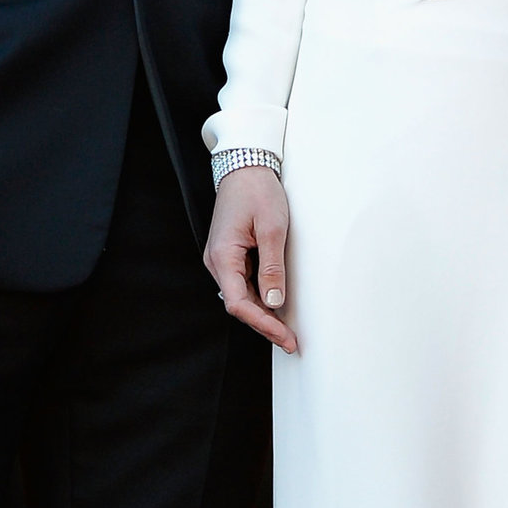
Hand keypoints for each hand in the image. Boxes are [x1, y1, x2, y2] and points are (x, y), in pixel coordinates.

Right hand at [203, 167, 297, 352]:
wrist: (245, 166)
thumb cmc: (256, 191)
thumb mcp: (272, 228)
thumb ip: (272, 267)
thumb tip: (273, 302)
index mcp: (223, 255)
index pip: (238, 303)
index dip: (262, 324)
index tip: (284, 336)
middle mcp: (216, 261)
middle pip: (238, 304)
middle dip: (264, 324)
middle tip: (290, 341)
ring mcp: (221, 259)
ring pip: (240, 296)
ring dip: (262, 314)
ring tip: (285, 330)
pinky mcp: (229, 255)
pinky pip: (242, 284)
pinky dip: (258, 299)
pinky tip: (274, 307)